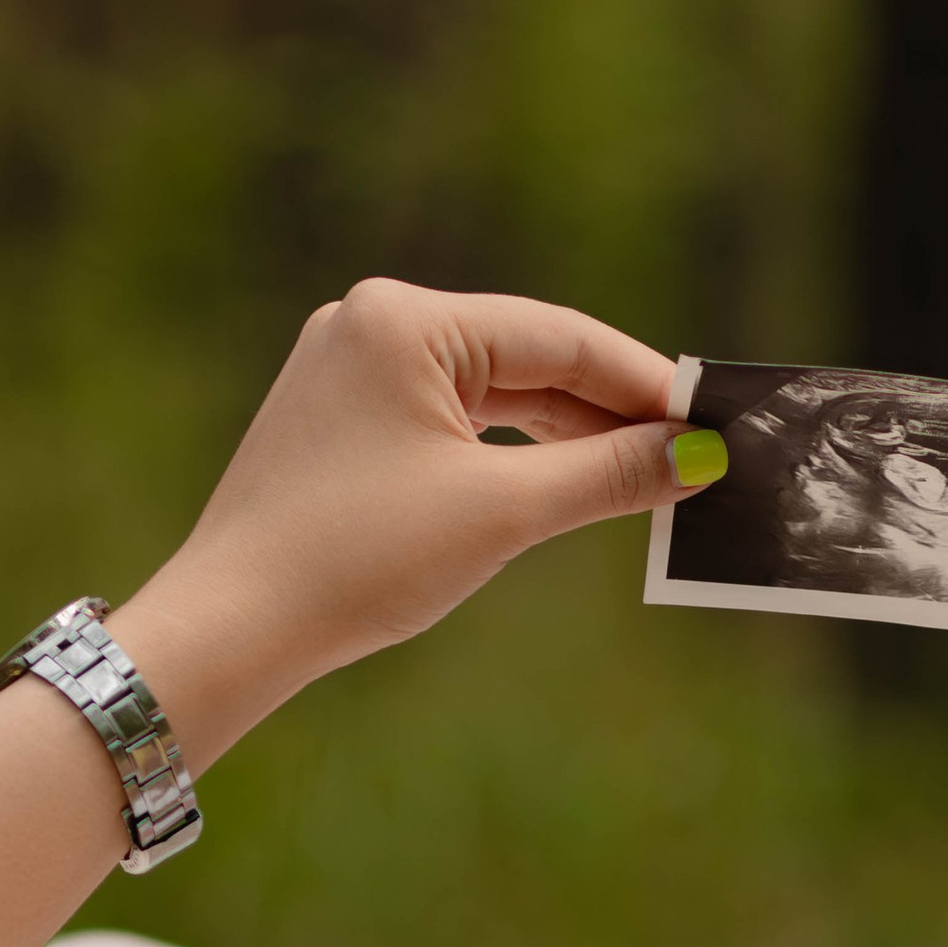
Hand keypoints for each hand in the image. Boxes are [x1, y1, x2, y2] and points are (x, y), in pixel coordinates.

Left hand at [116, 280, 698, 763]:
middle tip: (694, 457)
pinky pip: (449, 420)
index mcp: (406, 318)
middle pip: (527, 358)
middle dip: (611, 412)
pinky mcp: (339, 417)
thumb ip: (610, 473)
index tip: (715, 422)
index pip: (560, 337)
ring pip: (491, 393)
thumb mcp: (502, 513)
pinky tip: (562, 484)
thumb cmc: (358, 561)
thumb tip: (697, 457)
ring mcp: (349, 367)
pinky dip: (508, 452)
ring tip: (644, 477)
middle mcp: (372, 322)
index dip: (646, 383)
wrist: (232, 628)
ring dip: (566, 436)